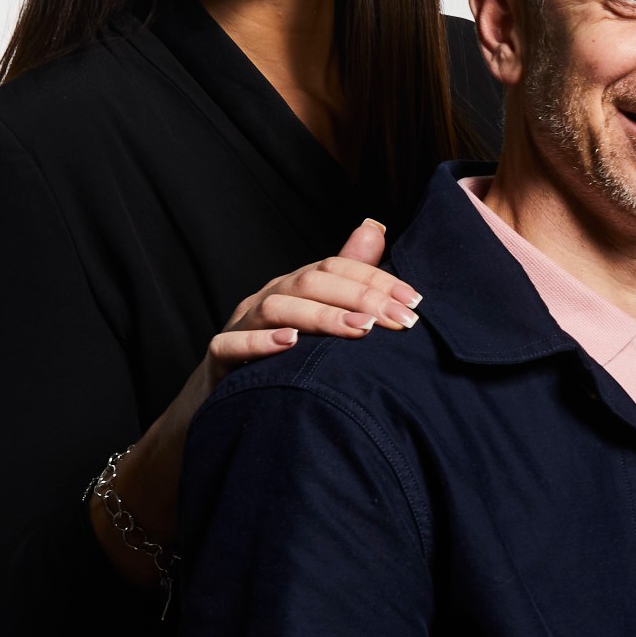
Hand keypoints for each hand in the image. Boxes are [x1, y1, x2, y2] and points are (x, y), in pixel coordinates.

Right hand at [87, 219, 423, 587]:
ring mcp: (240, 327)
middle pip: (310, 283)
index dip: (376, 278)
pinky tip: (290, 345)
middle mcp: (267, 300)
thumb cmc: (284, 364)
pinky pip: (231, 345)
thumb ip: (348, 278)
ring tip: (358, 331)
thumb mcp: (320, 322)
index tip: (416, 300)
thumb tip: (375, 228)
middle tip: (400, 321)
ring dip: (319, 316)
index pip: (335, 267)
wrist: (223, 407)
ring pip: (275, 308)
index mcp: (295, 289)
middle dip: (360, 298)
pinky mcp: (218, 360)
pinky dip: (260, 342)